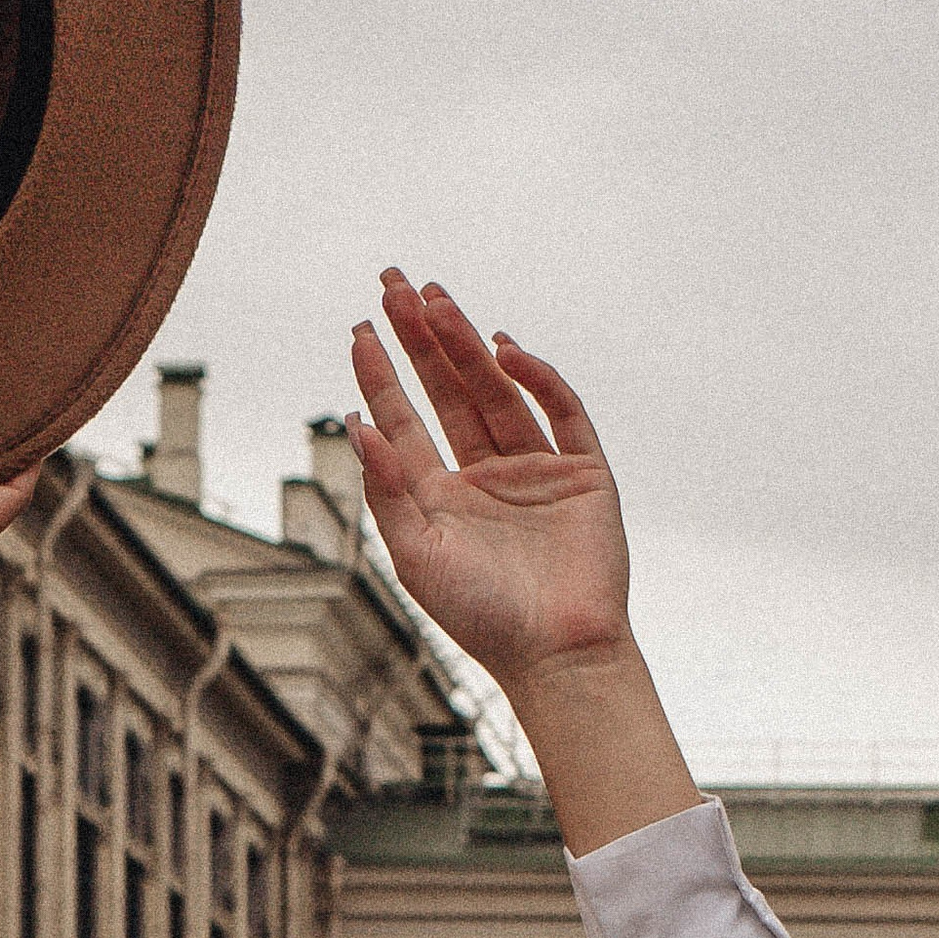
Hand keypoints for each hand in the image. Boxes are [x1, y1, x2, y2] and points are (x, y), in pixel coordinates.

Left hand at [346, 274, 629, 697]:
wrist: (556, 653)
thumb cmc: (480, 616)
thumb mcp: (416, 552)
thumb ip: (387, 487)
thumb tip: (356, 424)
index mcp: (441, 495)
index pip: (405, 419)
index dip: (382, 374)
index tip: (359, 330)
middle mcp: (485, 475)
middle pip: (448, 390)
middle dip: (421, 339)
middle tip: (393, 284)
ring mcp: (535, 469)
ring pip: (496, 390)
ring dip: (466, 344)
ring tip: (435, 299)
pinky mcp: (582, 472)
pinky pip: (559, 410)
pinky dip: (536, 376)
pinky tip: (502, 348)